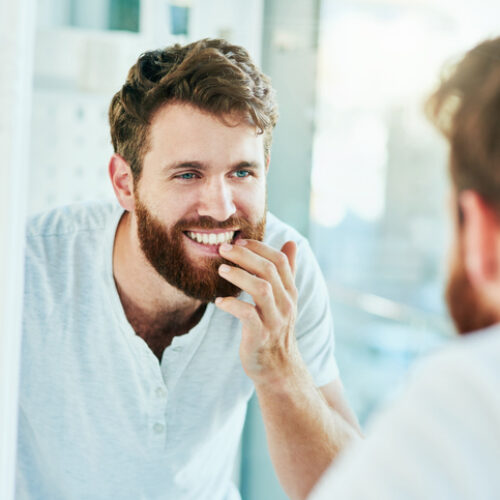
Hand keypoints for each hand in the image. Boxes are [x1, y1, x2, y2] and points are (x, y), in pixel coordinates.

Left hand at [216, 239, 305, 386]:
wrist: (278, 368)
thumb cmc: (275, 328)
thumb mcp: (284, 299)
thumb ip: (287, 271)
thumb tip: (292, 242)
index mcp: (289, 292)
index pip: (280, 261)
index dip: (259, 247)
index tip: (239, 241)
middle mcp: (285, 303)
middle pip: (269, 270)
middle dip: (245, 256)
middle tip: (223, 249)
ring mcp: (274, 320)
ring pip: (261, 289)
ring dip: (239, 276)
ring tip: (220, 269)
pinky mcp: (260, 335)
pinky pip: (247, 315)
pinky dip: (232, 304)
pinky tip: (219, 301)